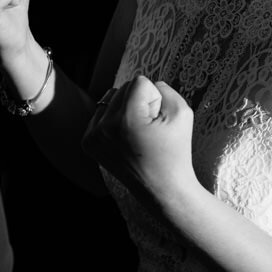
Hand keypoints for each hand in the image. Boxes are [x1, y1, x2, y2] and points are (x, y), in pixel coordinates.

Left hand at [83, 75, 197, 205]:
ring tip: (137, 133)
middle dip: (140, 103)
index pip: (139, 82)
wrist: (163, 189)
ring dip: (125, 108)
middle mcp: (104, 127)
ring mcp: (93, 136)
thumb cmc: (176, 151)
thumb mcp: (182, 112)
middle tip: (150, 131)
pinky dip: (115, 120)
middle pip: (123, 88)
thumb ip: (164, 88)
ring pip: (110, 99)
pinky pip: (101, 114)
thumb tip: (145, 84)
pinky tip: (125, 139)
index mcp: (126, 119)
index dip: (155, 99)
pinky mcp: (88, 142)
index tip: (158, 123)